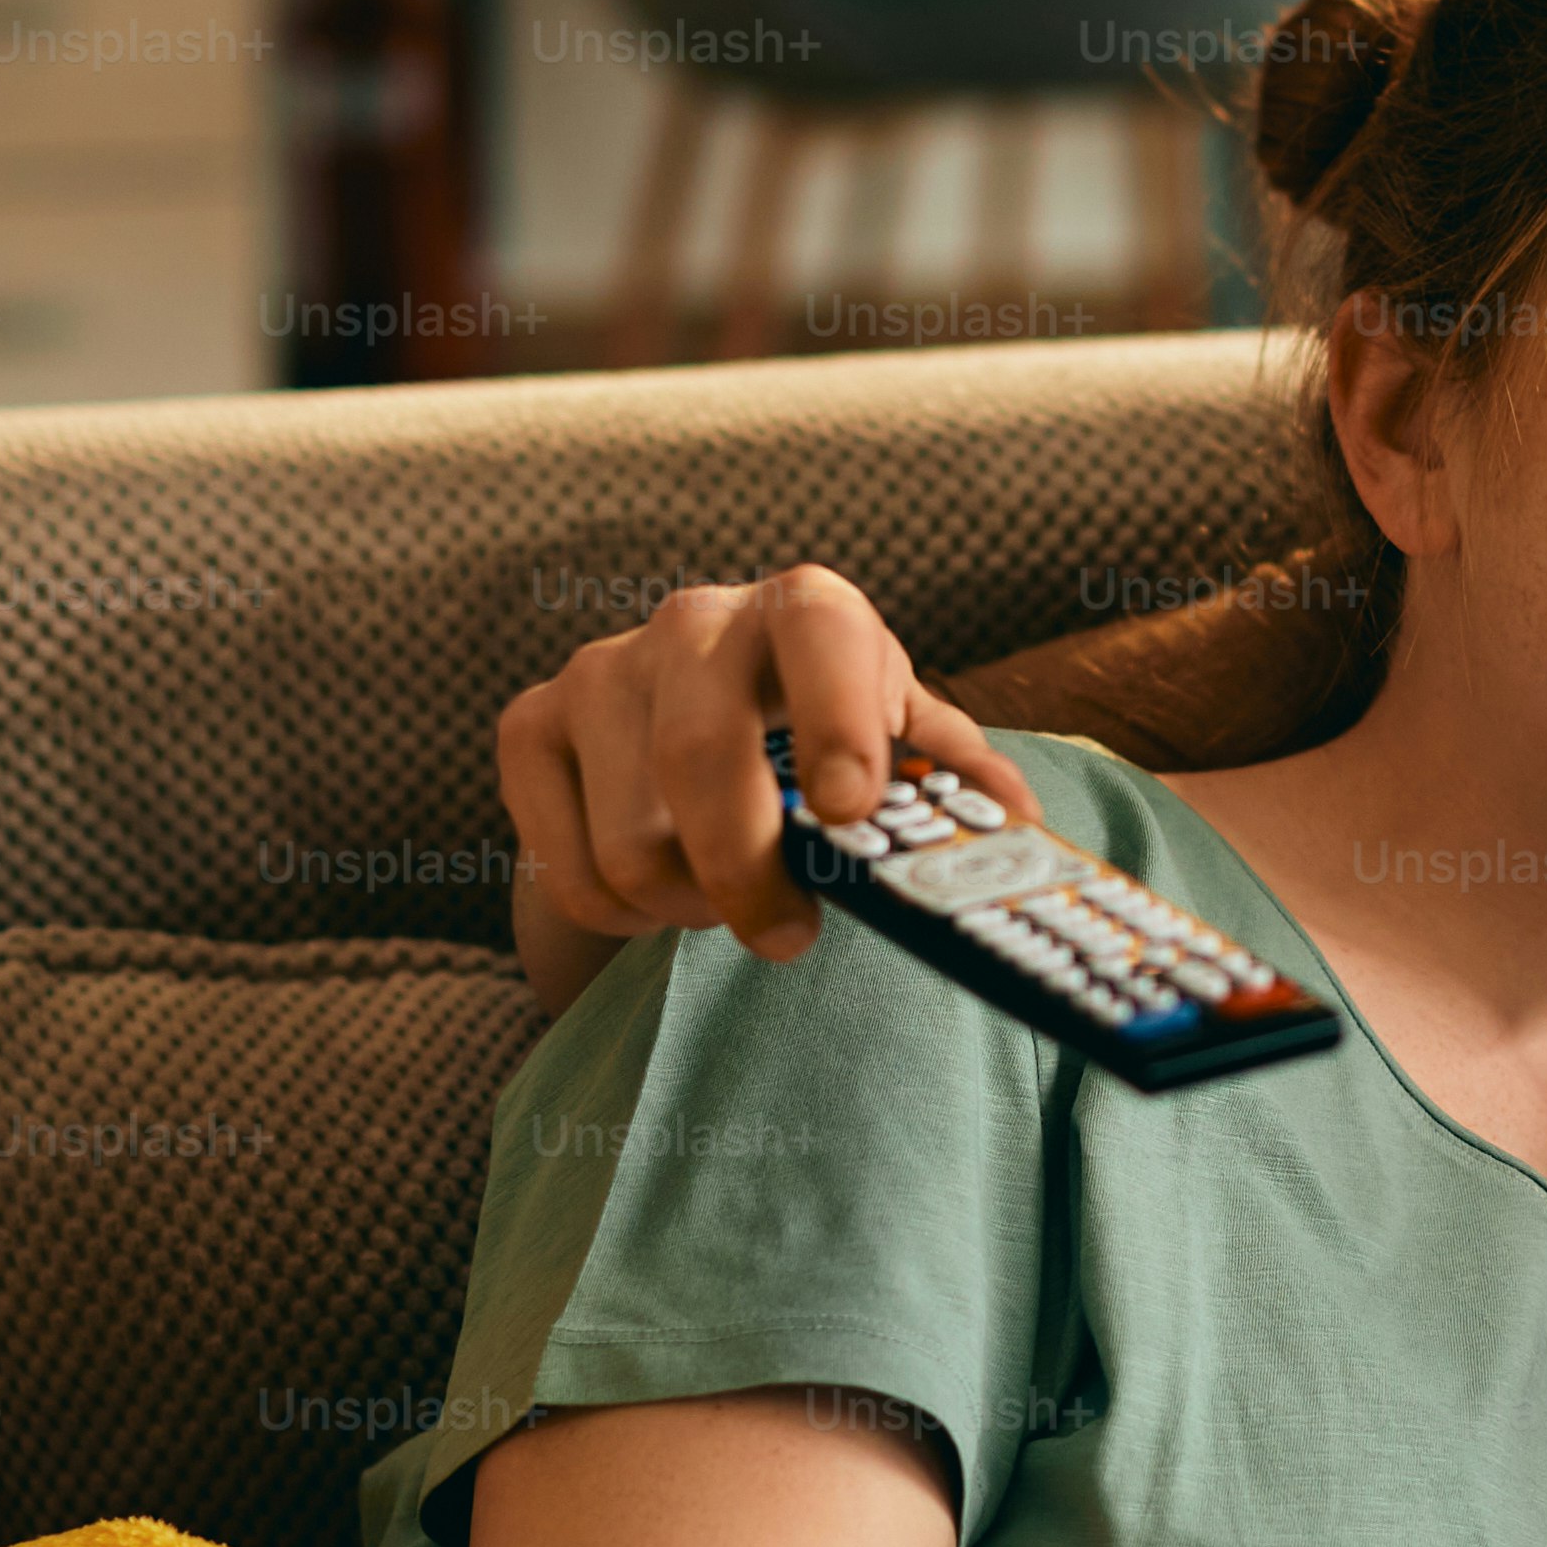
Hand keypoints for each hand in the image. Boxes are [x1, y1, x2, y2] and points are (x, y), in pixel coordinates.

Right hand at [496, 566, 1039, 967]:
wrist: (696, 718)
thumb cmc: (824, 735)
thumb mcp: (902, 745)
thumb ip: (959, 781)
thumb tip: (1016, 825)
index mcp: (808, 609)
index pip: (822, 637)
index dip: (837, 722)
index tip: (848, 814)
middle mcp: (697, 619)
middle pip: (700, 759)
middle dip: (747, 873)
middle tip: (788, 938)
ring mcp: (601, 666)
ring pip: (631, 840)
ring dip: (686, 904)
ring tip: (724, 896)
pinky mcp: (530, 722)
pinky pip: (566, 867)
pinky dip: (618, 913)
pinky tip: (659, 886)